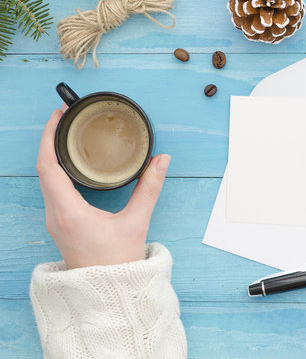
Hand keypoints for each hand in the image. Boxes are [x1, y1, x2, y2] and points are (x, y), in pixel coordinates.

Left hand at [36, 105, 169, 268]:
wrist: (108, 291)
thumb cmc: (118, 262)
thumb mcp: (137, 222)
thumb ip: (149, 188)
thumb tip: (161, 161)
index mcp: (68, 210)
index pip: (48, 164)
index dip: (49, 136)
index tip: (59, 116)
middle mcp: (55, 213)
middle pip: (43, 168)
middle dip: (50, 139)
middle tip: (66, 118)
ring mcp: (54, 220)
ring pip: (45, 179)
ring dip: (52, 154)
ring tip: (67, 135)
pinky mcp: (60, 223)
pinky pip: (51, 190)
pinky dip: (57, 170)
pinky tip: (70, 164)